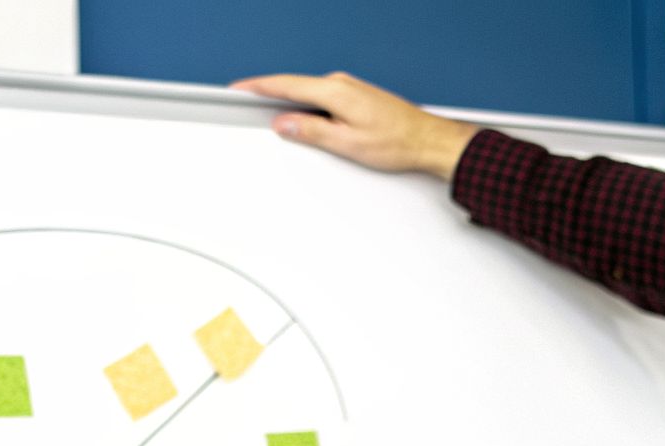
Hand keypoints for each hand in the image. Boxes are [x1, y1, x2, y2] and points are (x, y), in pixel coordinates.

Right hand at [229, 72, 479, 180]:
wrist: (427, 140)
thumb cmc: (396, 142)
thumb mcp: (346, 143)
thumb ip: (310, 131)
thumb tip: (284, 124)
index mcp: (335, 91)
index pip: (286, 84)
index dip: (257, 87)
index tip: (237, 89)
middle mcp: (341, 84)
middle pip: (294, 87)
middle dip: (268, 96)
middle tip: (244, 104)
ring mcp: (349, 88)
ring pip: (308, 94)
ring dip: (288, 104)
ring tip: (271, 118)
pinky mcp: (355, 97)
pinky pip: (321, 99)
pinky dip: (306, 107)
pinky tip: (302, 120)